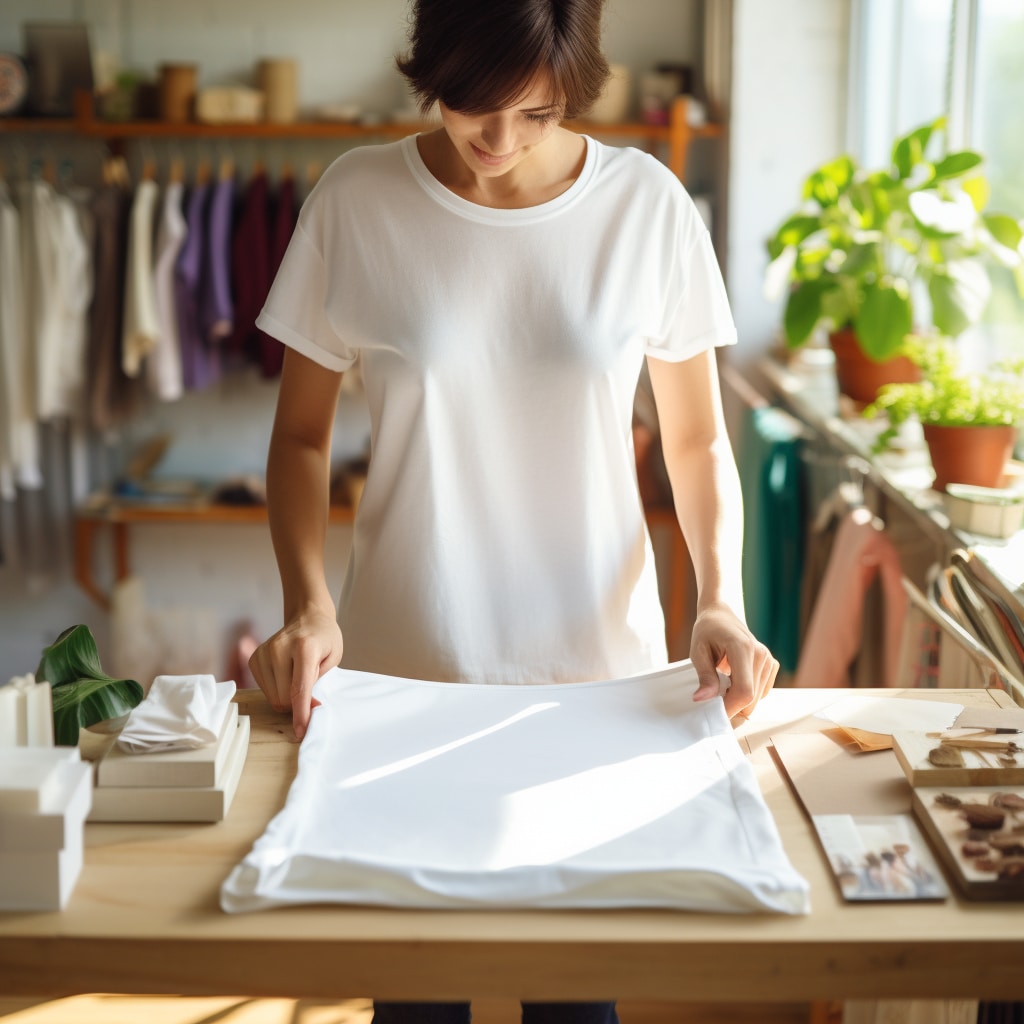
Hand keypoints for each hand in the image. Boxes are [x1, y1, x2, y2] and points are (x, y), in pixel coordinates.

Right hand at [249, 606, 342, 740]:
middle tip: (312, 690)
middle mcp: (279, 649)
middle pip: (284, 697)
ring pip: (273, 697)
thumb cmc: (324, 638)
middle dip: (298, 703)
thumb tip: (308, 709)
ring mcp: (263, 653)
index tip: (301, 730)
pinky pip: (265, 690)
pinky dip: (278, 690)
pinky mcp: (254, 658)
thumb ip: (320, 683)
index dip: (301, 713)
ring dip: (288, 697)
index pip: (299, 688)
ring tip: (298, 677)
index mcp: (304, 647)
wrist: (307, 618)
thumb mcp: (333, 658)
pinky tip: (287, 675)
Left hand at [689, 604, 778, 720]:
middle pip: (751, 698)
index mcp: (743, 648)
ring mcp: (769, 660)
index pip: (744, 691)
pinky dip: (746, 695)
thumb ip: (704, 676)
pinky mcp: (771, 665)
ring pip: (757, 698)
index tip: (713, 715)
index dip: (729, 708)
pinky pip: (761, 691)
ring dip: (738, 701)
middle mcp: (761, 655)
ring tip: (720, 690)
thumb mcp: (698, 651)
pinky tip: (732, 684)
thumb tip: (702, 700)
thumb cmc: (706, 631)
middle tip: (712, 705)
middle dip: (732, 708)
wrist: (720, 615)